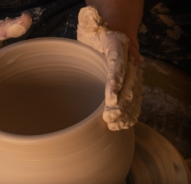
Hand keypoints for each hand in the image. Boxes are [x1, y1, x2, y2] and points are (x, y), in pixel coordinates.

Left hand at [77, 6, 142, 130]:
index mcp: (119, 45)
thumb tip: (89, 18)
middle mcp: (130, 61)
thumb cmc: (99, 30)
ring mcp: (132, 73)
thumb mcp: (93, 23)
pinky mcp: (131, 83)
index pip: (118, 64)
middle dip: (120, 103)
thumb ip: (92, 22)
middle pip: (128, 83)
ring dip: (125, 111)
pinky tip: (124, 124)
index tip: (111, 97)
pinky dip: (130, 112)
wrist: (116, 32)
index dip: (116, 81)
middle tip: (110, 117)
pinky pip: (134, 98)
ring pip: (132, 94)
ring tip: (116, 125)